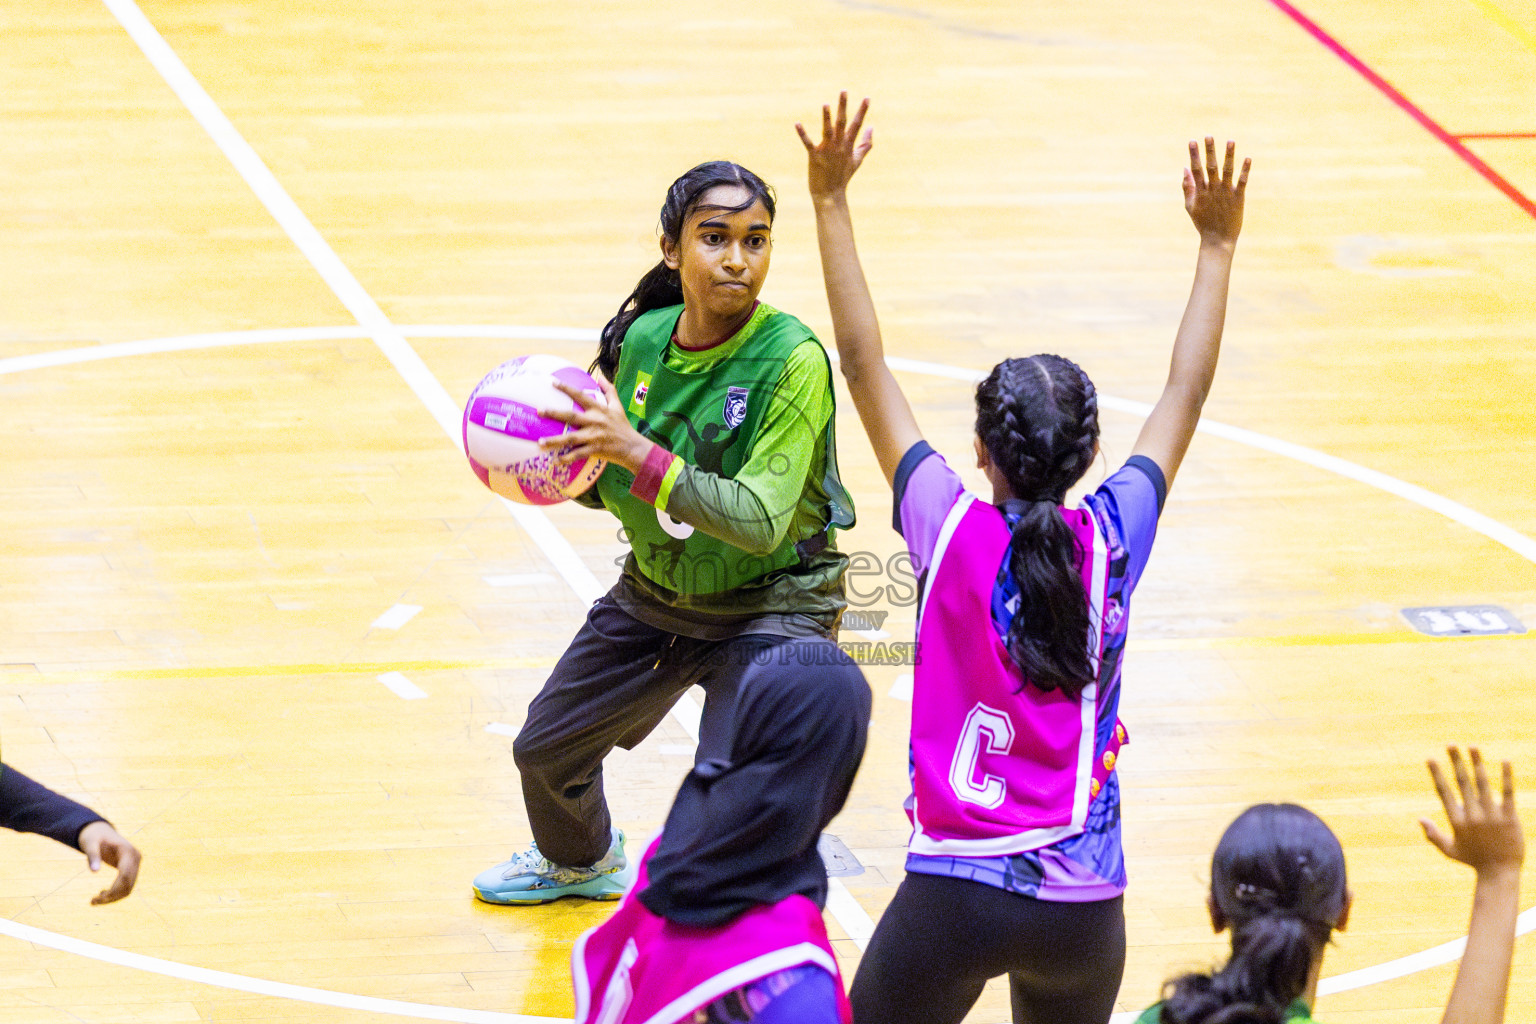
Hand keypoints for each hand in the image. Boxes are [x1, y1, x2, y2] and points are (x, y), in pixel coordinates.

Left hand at [77, 821, 140, 904]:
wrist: (100, 831)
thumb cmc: (93, 837)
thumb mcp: (90, 844)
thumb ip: (93, 856)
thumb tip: (95, 872)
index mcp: (128, 851)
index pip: (125, 875)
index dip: (113, 889)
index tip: (96, 898)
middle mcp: (136, 858)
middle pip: (128, 884)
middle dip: (112, 896)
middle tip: (92, 902)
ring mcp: (136, 863)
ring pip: (129, 888)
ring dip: (113, 897)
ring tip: (94, 900)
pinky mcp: (132, 868)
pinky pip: (127, 885)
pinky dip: (115, 893)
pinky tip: (102, 893)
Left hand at [540, 376, 652, 473]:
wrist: (633, 447)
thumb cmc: (623, 426)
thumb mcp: (618, 406)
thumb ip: (609, 390)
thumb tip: (600, 376)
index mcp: (599, 409)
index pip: (580, 395)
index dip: (566, 388)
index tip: (552, 382)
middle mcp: (595, 421)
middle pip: (571, 416)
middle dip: (554, 413)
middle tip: (539, 411)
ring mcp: (594, 437)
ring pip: (571, 438)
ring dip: (555, 440)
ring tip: (540, 442)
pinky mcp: (595, 450)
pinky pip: (578, 454)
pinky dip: (566, 459)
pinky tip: (555, 461)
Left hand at [797, 92, 872, 202]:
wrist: (830, 195)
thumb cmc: (843, 176)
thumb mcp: (857, 160)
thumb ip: (866, 144)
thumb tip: (871, 127)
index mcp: (848, 146)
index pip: (857, 125)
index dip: (862, 111)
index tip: (867, 98)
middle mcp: (839, 146)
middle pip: (842, 123)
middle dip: (843, 107)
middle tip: (843, 91)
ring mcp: (827, 151)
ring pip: (828, 131)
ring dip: (826, 118)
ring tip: (825, 104)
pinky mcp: (815, 157)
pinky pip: (808, 143)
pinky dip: (803, 134)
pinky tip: (797, 124)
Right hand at [1184, 138, 1248, 248]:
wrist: (1218, 240)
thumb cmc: (1203, 223)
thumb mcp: (1190, 206)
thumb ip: (1187, 187)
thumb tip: (1185, 169)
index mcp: (1200, 192)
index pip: (1196, 170)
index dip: (1194, 155)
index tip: (1192, 142)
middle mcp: (1212, 190)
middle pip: (1210, 167)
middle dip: (1209, 151)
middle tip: (1208, 136)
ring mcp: (1225, 194)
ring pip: (1227, 171)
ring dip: (1228, 156)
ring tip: (1230, 141)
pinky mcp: (1238, 198)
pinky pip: (1242, 181)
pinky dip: (1244, 170)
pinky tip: (1247, 158)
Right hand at [1420, 746, 1523, 875]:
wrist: (1501, 874)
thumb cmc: (1474, 861)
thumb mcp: (1450, 850)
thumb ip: (1433, 835)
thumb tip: (1419, 819)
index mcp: (1457, 821)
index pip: (1445, 792)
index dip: (1437, 774)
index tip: (1431, 758)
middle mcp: (1473, 816)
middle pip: (1463, 783)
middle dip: (1456, 762)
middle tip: (1451, 744)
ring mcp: (1492, 817)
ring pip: (1483, 785)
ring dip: (1477, 763)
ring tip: (1472, 746)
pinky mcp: (1510, 818)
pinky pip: (1508, 794)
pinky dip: (1506, 777)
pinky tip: (1505, 761)